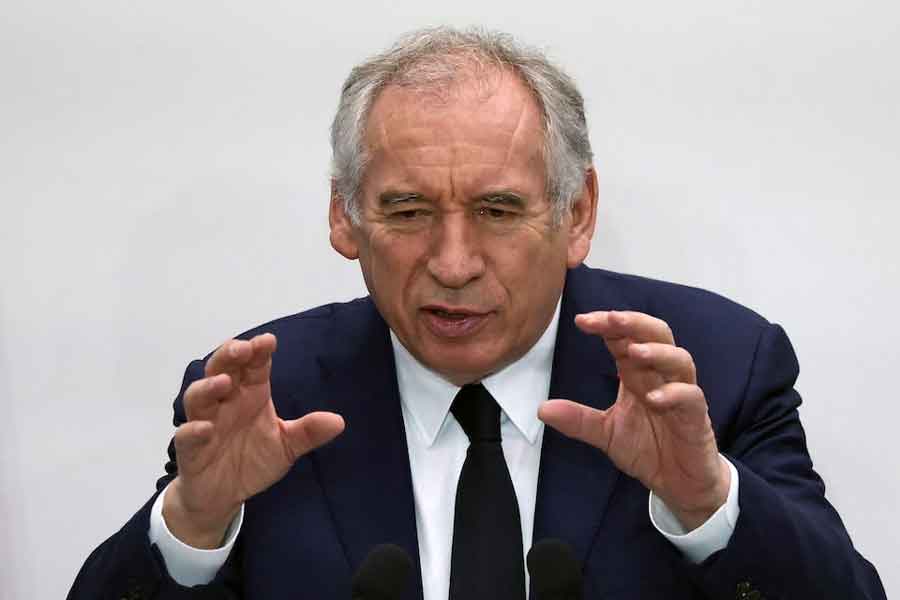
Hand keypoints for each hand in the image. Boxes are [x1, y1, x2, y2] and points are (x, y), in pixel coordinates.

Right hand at [163, 333, 344, 547]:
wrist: (223, 496)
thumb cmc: (252, 460)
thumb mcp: (286, 446)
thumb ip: (308, 432)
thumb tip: (339, 422)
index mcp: (250, 395)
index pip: (253, 366)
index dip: (258, 352)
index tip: (269, 341)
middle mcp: (225, 402)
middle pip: (221, 369)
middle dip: (229, 356)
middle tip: (242, 348)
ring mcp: (205, 422)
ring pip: (198, 396)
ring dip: (209, 386)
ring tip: (224, 382)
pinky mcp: (189, 449)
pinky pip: (187, 435)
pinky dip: (194, 430)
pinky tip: (205, 428)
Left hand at [538, 311, 728, 530]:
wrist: (679, 484)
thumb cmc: (648, 449)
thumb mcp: (605, 433)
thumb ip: (578, 419)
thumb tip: (542, 409)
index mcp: (637, 375)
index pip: (624, 338)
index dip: (607, 325)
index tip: (581, 320)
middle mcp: (660, 377)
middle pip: (656, 335)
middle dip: (634, 323)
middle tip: (611, 318)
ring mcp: (681, 394)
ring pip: (679, 359)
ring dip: (657, 352)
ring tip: (634, 351)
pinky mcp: (696, 417)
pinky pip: (691, 396)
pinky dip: (675, 393)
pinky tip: (654, 398)